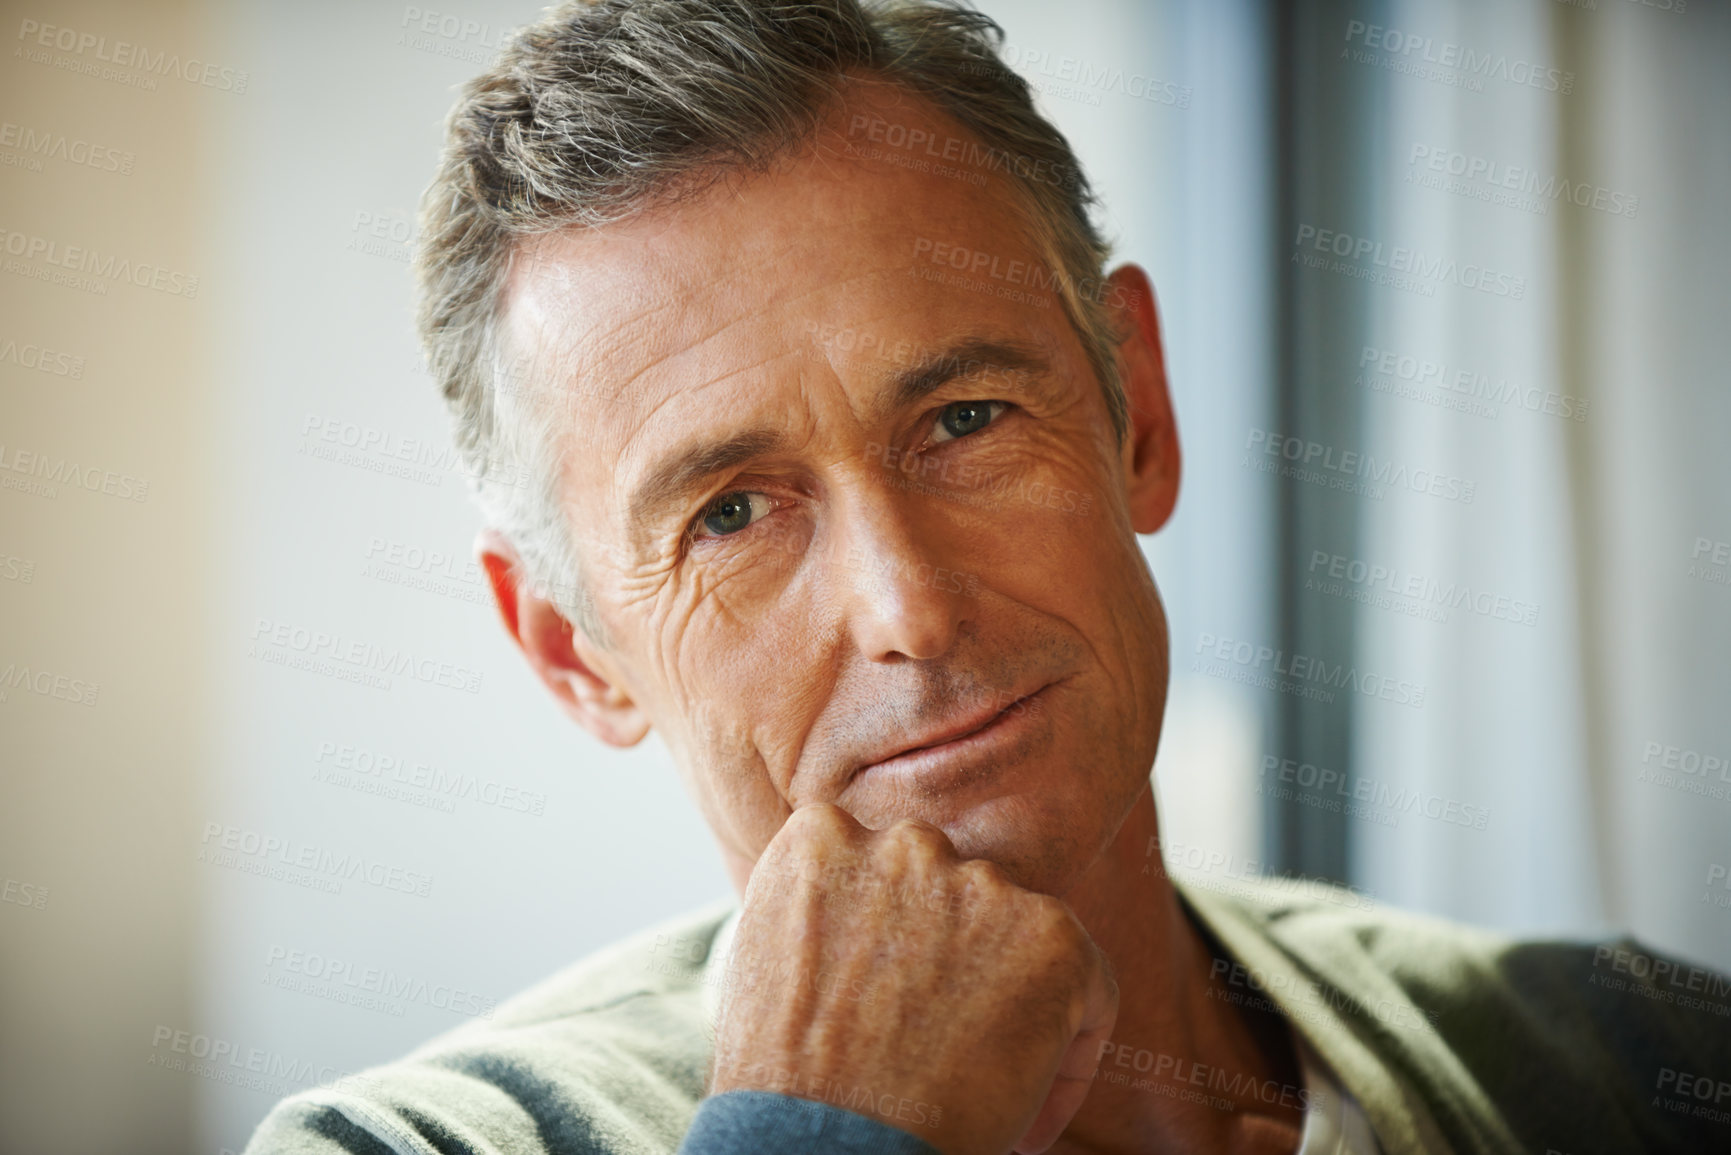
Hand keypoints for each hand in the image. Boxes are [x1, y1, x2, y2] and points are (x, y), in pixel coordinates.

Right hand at [709, 803, 1117, 1154]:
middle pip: (952, 895)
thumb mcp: (766, 965)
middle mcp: (905, 842)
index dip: (897, 945)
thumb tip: (873, 939)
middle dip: (955, 965)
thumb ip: (828, 919)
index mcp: (823, 838)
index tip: (896, 1008)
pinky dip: (1068, 1061)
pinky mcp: (1051, 933)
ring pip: (1019, 940)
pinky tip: (1025, 1125)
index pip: (881, 869)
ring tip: (978, 1091)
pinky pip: (1088, 992)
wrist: (827, 1144)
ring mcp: (981, 883)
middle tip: (939, 1048)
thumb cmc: (783, 1086)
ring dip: (1010, 1008)